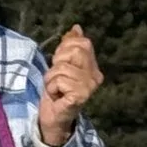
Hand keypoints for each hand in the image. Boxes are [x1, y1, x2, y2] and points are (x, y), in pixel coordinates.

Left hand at [38, 26, 103, 146]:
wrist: (54, 118)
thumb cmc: (57, 92)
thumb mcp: (61, 65)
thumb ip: (69, 47)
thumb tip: (76, 28)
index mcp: (93, 67)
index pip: (83, 43)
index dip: (65, 49)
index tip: (59, 64)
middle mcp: (95, 77)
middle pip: (75, 51)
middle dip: (58, 62)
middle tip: (56, 78)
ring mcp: (89, 87)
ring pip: (63, 68)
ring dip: (51, 78)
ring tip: (55, 89)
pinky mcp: (79, 96)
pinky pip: (59, 81)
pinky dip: (51, 87)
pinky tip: (56, 96)